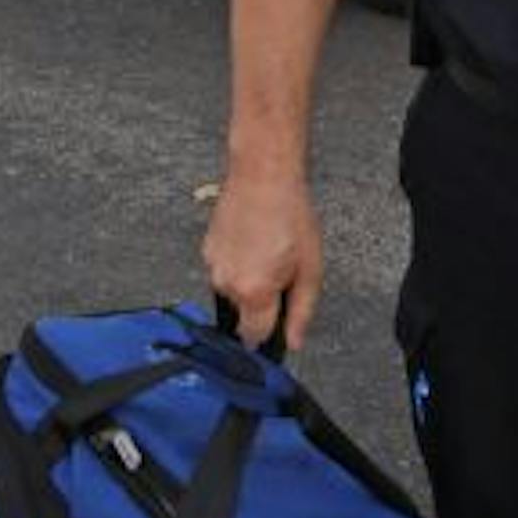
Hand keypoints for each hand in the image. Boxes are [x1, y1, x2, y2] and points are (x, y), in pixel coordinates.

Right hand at [201, 160, 321, 354]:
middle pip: (242, 315)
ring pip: (232, 293)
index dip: (270, 333)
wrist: (263, 176)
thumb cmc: (290, 216)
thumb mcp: (310, 268)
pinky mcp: (206, 250)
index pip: (255, 337)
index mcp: (254, 293)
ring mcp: (213, 266)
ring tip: (267, 253)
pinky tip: (253, 242)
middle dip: (260, 305)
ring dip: (248, 284)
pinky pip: (224, 271)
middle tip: (281, 275)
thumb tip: (293, 341)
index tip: (279, 325)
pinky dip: (238, 264)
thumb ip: (301, 312)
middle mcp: (227, 285)